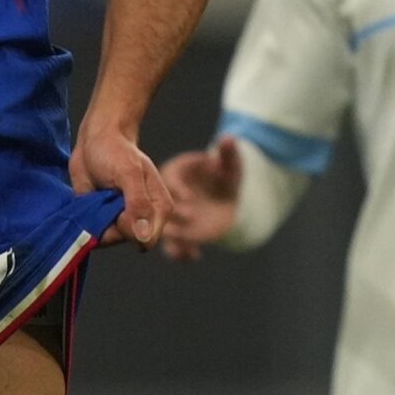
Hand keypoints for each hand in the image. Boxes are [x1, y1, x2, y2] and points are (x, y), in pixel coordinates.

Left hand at [72, 124, 169, 249]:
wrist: (95, 140)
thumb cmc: (115, 151)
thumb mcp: (129, 173)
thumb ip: (138, 203)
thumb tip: (144, 237)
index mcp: (159, 209)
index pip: (146, 239)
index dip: (128, 228)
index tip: (117, 204)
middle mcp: (143, 219)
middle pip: (126, 240)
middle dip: (111, 224)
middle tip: (105, 195)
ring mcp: (123, 220)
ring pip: (108, 239)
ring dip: (97, 220)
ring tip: (98, 195)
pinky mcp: (105, 219)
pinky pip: (95, 233)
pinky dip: (88, 221)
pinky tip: (89, 201)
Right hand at [156, 137, 243, 259]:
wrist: (224, 201)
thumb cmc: (224, 178)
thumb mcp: (230, 165)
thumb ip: (228, 154)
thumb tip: (229, 138)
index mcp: (176, 174)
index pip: (172, 179)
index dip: (178, 188)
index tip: (189, 197)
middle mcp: (169, 197)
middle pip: (164, 206)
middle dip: (174, 214)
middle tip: (188, 218)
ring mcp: (173, 218)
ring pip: (166, 229)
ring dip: (174, 236)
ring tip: (183, 243)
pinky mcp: (179, 236)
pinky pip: (175, 247)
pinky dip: (182, 253)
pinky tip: (194, 256)